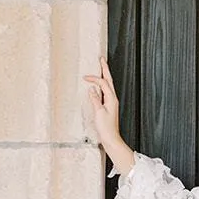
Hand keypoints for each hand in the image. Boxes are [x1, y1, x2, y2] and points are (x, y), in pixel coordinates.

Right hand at [83, 57, 131, 172]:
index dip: (94, 79)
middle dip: (105, 69)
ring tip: (102, 68)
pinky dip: (102, 85)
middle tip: (101, 59)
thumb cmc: (106, 128)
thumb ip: (95, 100)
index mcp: (111, 99)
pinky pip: (106, 92)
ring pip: (108, 85)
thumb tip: (92, 89)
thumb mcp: (98, 112)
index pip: (103, 83)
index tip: (85, 78)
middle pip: (109, 80)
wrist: (111, 138)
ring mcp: (112, 102)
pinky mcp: (109, 107)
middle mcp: (113, 99)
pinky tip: (99, 86)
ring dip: (105, 76)